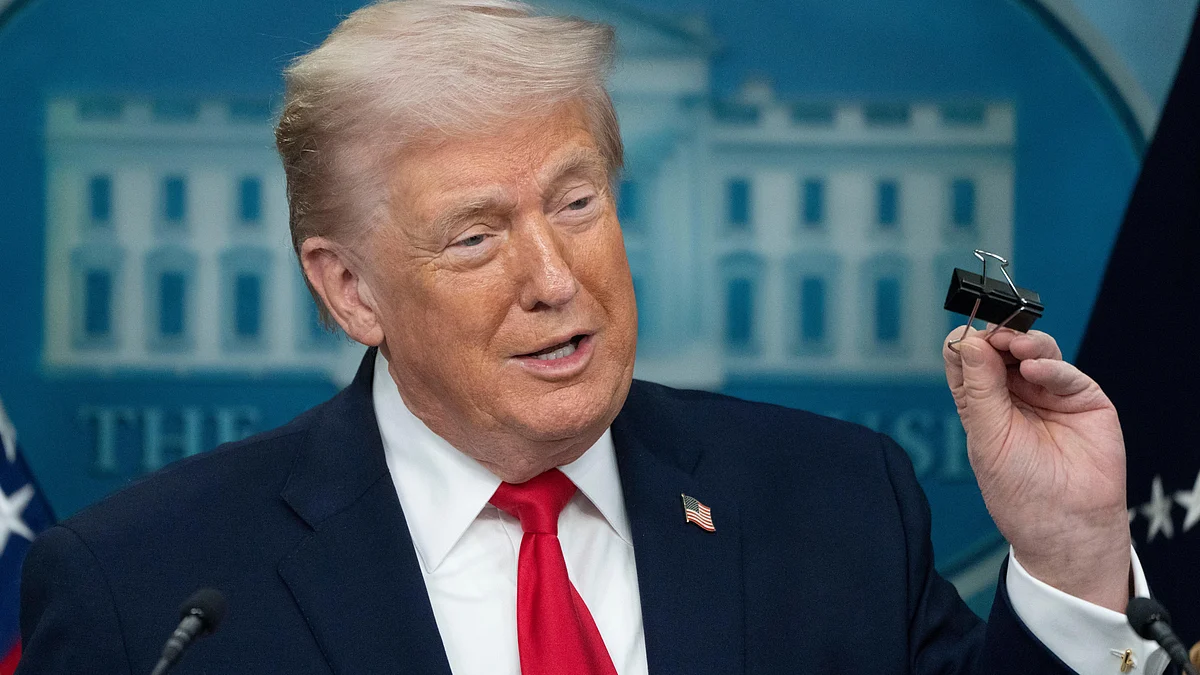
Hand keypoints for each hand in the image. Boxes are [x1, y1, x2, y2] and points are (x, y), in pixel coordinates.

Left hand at [943, 326, 1130, 610]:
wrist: (1065, 525)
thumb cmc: (1019, 490)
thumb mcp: (987, 436)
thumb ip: (979, 388)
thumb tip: (968, 342)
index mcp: (983, 402)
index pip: (969, 361)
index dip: (965, 345)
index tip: (962, 337)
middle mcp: (1015, 393)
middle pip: (1002, 349)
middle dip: (995, 337)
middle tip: (990, 335)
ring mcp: (1049, 393)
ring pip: (1035, 352)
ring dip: (1022, 343)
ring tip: (1013, 345)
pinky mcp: (1083, 399)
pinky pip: (1066, 373)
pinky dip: (1050, 366)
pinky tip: (1035, 369)